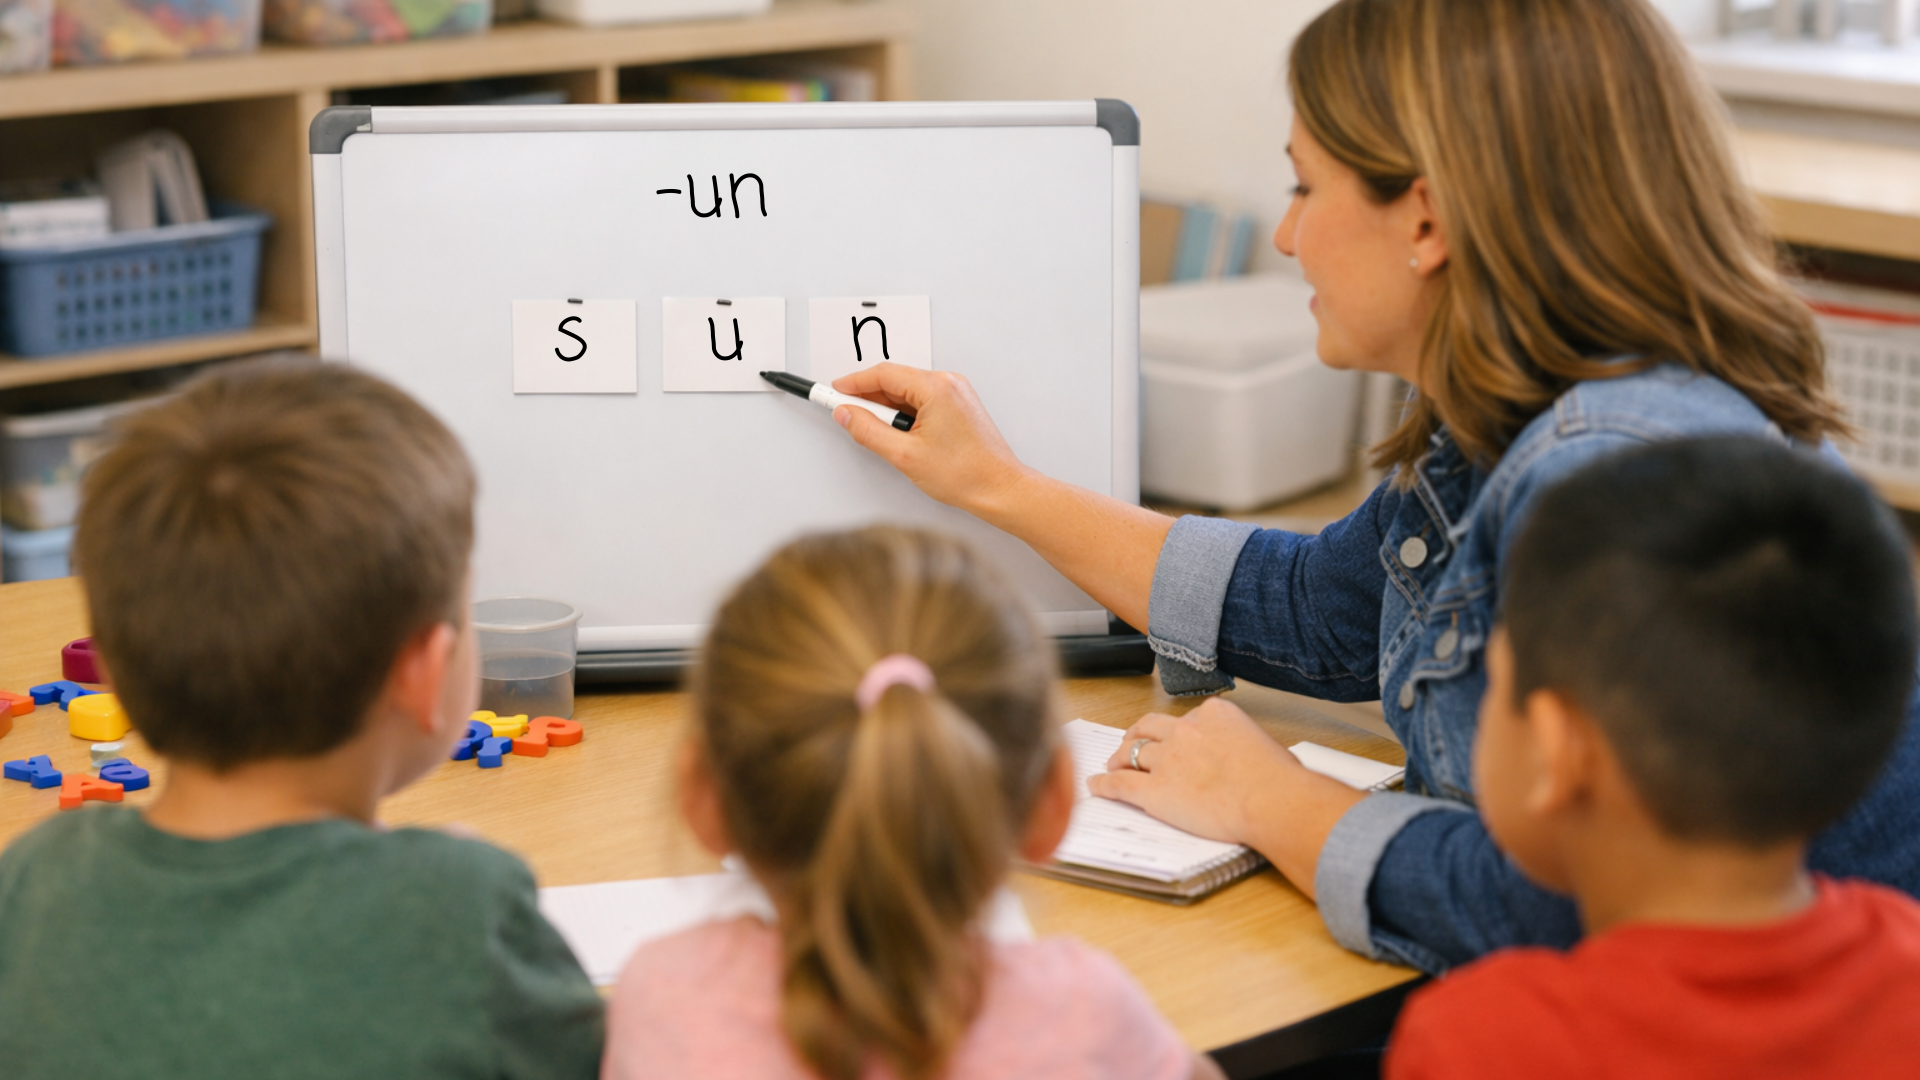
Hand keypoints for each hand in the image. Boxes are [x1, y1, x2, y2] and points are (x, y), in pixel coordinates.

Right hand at [830, 363, 1030, 514]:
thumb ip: (869, 431)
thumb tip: (847, 414)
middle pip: (896, 380)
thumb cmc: (965, 474)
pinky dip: (904, 413)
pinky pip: (923, 401)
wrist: (1000, 488)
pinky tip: (896, 433)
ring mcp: (956, 394)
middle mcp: (949, 384)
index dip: (854, 383)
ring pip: (909, 392)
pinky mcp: (959, 407)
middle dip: (868, 397)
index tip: (833, 391)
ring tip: (873, 431)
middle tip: (845, 413)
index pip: (884, 374)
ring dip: (887, 408)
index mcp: (937, 388)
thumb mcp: (904, 455)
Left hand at [1086, 698, 1368, 894]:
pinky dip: (1105, 783)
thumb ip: (1245, 746)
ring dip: (1120, 757)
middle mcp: (1186, 730)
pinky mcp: (1155, 789)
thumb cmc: (1279, 780)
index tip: (1176, 739)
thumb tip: (1253, 760)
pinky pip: (1121, 783)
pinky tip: (1097, 785)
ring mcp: (1167, 758)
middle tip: (1130, 742)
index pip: (1188, 718)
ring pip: (1134, 752)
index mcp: (1214, 714)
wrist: (1272, 800)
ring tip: (1113, 764)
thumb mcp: (1266, 746)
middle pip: (1151, 727)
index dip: (1178, 731)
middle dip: (1138, 733)